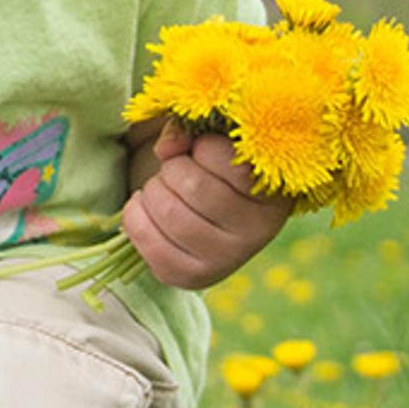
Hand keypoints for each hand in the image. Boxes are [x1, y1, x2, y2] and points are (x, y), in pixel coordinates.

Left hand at [121, 120, 289, 290]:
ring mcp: (227, 259)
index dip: (203, 147)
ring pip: (169, 212)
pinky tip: (145, 208)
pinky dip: (135, 215)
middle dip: (173, 168)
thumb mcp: (214, 143)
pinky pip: (149, 241)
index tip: (201, 150)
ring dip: (153, 191)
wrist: (210, 220)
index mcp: (273, 193)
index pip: (231, 162)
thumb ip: (192, 131)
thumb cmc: (215, 171)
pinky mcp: (194, 277)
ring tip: (162, 190)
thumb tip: (167, 147)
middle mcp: (257, 231)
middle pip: (193, 185)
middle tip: (176, 170)